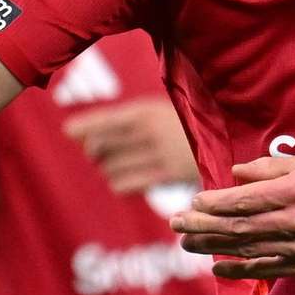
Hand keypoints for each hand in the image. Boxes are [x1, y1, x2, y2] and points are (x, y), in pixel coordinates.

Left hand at [63, 99, 197, 198]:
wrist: (226, 140)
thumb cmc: (183, 125)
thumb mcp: (158, 110)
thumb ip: (121, 120)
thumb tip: (73, 132)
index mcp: (146, 111)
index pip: (104, 119)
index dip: (83, 126)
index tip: (68, 131)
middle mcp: (150, 131)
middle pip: (102, 145)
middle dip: (94, 150)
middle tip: (99, 151)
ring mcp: (160, 154)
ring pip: (111, 166)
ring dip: (107, 168)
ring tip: (118, 165)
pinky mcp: (169, 175)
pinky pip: (128, 184)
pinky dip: (119, 184)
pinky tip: (124, 181)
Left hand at [177, 153, 294, 276]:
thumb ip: (268, 169)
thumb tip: (234, 175)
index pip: (245, 201)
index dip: (215, 204)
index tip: (193, 202)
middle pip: (240, 227)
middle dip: (203, 226)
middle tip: (176, 224)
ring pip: (248, 249)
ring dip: (213, 247)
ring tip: (186, 243)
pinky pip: (267, 269)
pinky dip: (240, 269)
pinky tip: (217, 266)